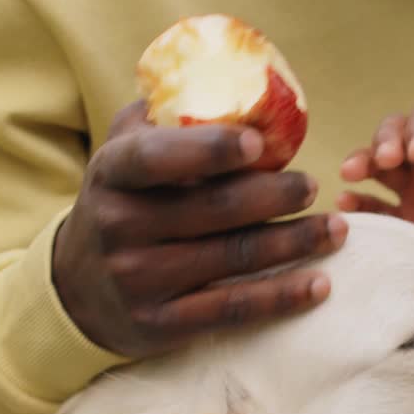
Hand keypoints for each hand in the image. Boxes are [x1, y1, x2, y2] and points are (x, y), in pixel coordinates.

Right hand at [54, 101, 346, 357]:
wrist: (77, 289)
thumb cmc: (121, 203)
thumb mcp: (122, 154)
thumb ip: (163, 120)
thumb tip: (235, 89)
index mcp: (111, 173)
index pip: (158, 157)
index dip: (210, 150)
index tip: (260, 144)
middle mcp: (120, 226)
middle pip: (214, 210)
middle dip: (274, 196)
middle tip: (313, 186)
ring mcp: (139, 279)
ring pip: (233, 258)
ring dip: (294, 243)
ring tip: (336, 229)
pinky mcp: (160, 324)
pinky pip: (233, 309)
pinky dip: (282, 297)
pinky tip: (319, 284)